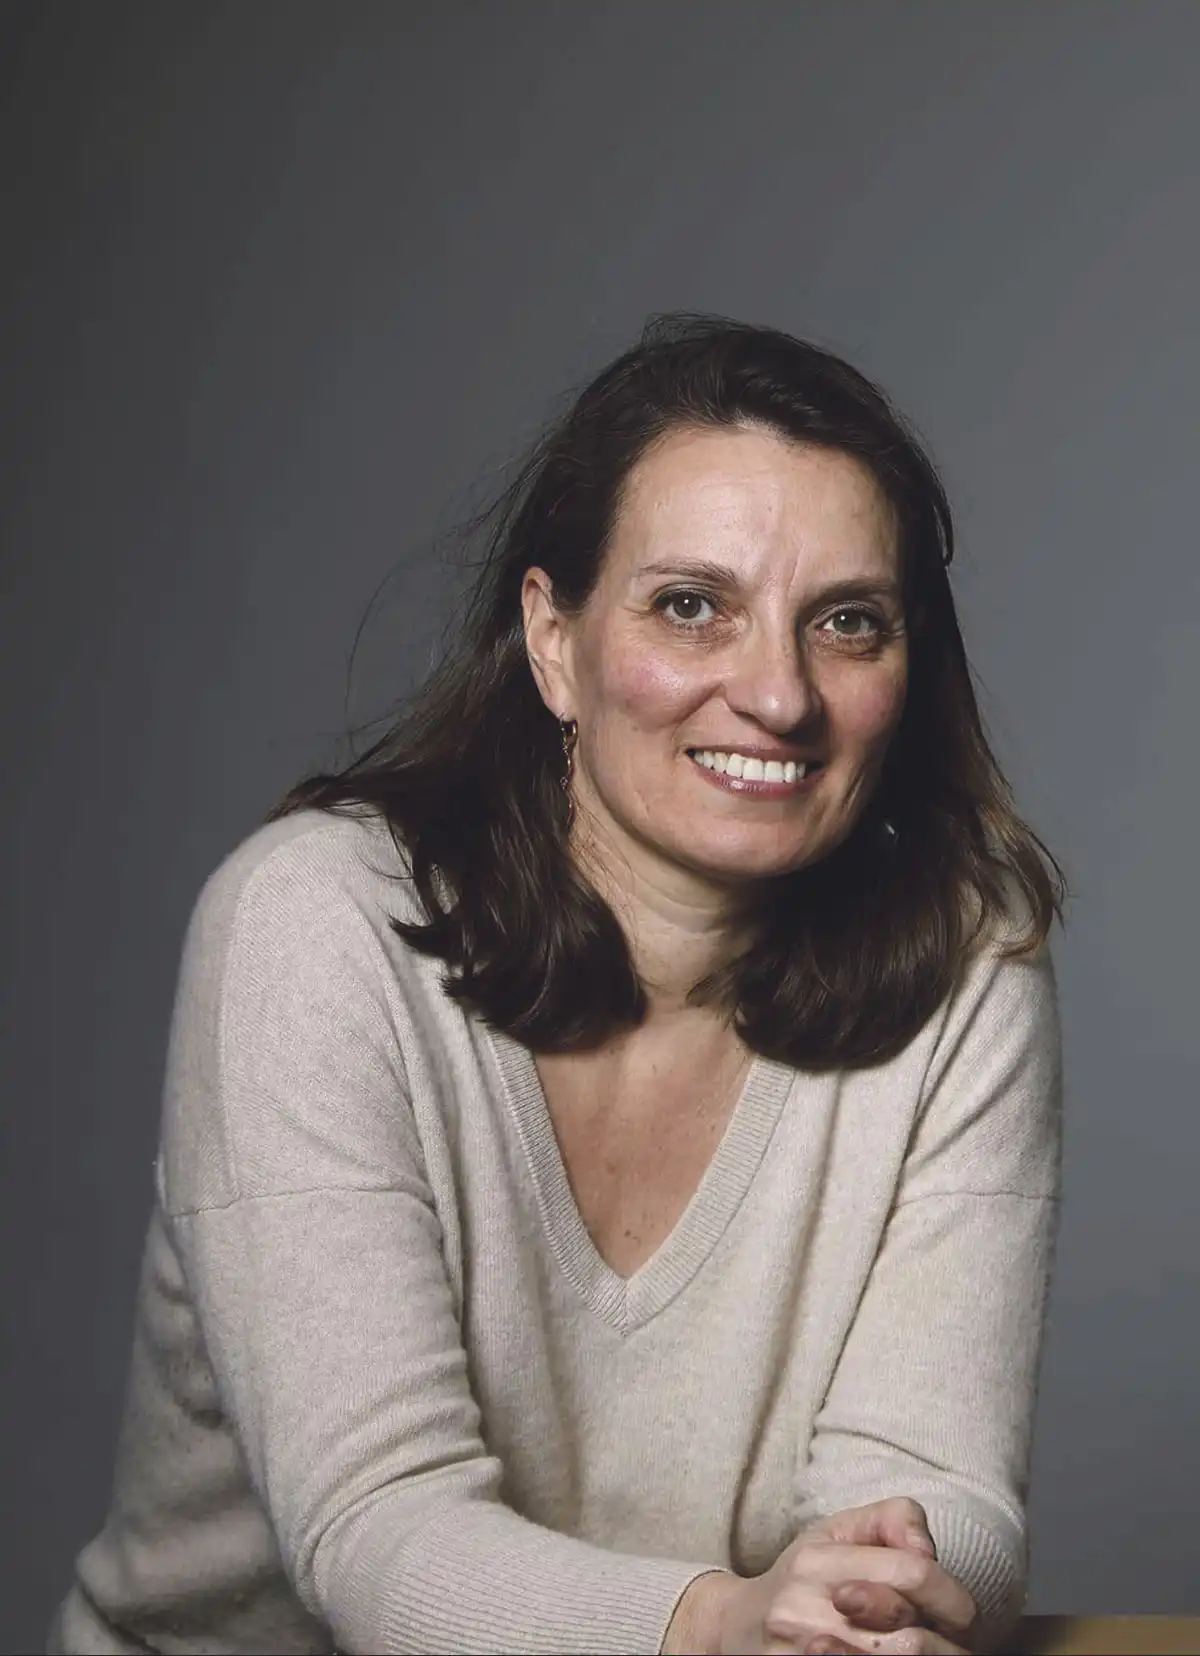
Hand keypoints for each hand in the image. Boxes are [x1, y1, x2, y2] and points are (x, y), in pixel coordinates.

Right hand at [715, 1498, 975, 1655]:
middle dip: (940, 1644)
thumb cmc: (800, 1579)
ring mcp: (802, 1654)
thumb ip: (892, 1520)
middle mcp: (804, 1611)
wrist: (736, 1629)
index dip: (952, 1597)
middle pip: (909, 1638)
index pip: (912, 1573)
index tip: (958, 1612)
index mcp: (818, 1563)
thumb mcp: (838, 1532)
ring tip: (918, 1650)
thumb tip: (927, 1552)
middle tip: (943, 1642)